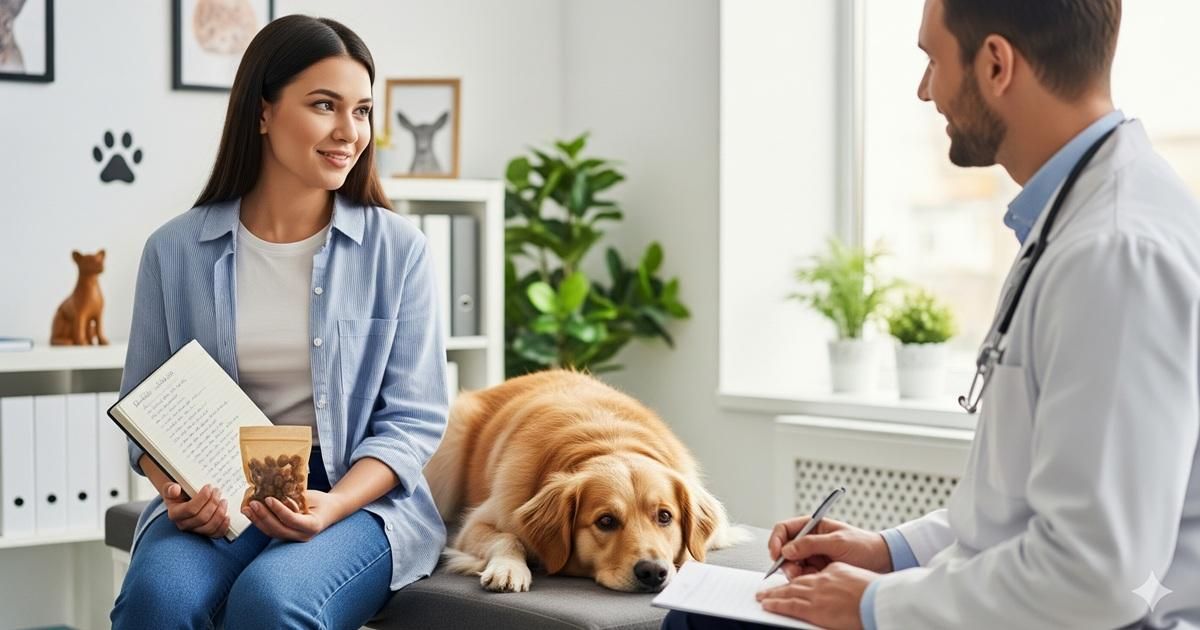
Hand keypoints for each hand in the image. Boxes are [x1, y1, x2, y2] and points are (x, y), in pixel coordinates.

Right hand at [162, 483, 228, 538]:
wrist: (183, 499)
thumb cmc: (178, 493)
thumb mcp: (170, 488)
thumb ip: (170, 488)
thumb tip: (175, 489)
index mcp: (175, 514)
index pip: (190, 509)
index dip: (202, 498)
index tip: (209, 487)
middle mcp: (183, 525)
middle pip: (202, 518)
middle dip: (213, 503)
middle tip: (218, 491)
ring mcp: (195, 530)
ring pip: (209, 527)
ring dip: (219, 513)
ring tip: (224, 501)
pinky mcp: (205, 533)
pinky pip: (215, 534)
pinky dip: (223, 526)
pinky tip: (227, 516)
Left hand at [241, 490, 346, 541]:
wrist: (329, 511)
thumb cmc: (321, 502)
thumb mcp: (311, 497)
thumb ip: (296, 498)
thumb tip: (277, 493)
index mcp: (313, 526)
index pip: (292, 520)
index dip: (279, 510)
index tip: (268, 499)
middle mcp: (303, 536)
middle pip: (278, 529)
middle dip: (263, 516)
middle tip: (252, 503)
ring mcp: (294, 538)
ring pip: (272, 532)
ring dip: (257, 520)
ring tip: (246, 509)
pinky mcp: (286, 536)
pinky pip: (271, 530)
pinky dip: (260, 522)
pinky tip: (251, 513)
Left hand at [756, 562, 879, 629]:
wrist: (879, 601)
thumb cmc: (874, 593)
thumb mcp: (856, 578)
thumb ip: (842, 578)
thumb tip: (838, 585)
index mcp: (833, 572)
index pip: (811, 575)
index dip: (798, 578)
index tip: (792, 583)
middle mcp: (822, 580)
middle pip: (796, 581)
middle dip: (780, 585)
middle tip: (767, 589)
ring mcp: (817, 594)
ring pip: (789, 592)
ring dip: (774, 594)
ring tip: (762, 597)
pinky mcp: (814, 608)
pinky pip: (789, 605)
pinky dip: (776, 604)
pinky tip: (767, 604)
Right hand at [768, 516, 892, 577]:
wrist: (882, 562)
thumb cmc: (864, 545)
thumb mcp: (837, 542)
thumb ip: (811, 544)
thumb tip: (787, 549)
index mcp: (812, 526)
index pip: (784, 529)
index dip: (776, 540)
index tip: (776, 553)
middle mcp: (809, 540)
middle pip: (784, 549)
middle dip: (785, 561)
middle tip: (794, 571)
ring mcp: (812, 556)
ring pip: (790, 564)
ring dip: (794, 572)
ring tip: (807, 576)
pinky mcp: (816, 570)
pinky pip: (802, 576)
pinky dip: (804, 579)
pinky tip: (814, 580)